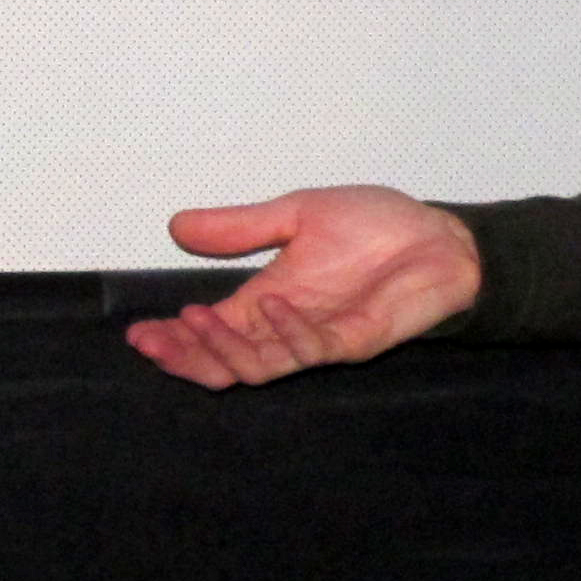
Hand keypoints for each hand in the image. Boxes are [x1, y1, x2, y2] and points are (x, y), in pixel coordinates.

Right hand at [121, 187, 482, 389]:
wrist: (441, 236)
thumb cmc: (377, 228)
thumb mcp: (298, 214)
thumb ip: (241, 227)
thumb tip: (177, 225)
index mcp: (268, 302)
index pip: (211, 330)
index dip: (174, 337)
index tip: (139, 333)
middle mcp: (287, 327)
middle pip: (226, 362)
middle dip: (186, 356)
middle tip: (154, 342)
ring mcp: (319, 338)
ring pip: (260, 366)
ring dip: (224, 349)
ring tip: (196, 321)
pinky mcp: (354, 341)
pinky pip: (311, 348)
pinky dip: (286, 331)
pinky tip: (270, 306)